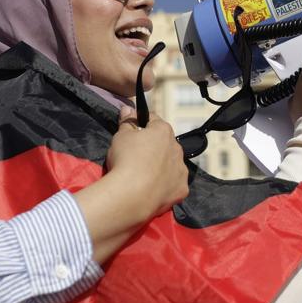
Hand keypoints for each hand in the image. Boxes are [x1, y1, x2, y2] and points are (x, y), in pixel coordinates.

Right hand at [74, 114, 188, 263]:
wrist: (131, 194)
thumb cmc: (125, 160)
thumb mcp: (120, 136)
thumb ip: (127, 121)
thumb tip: (128, 108)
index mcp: (163, 131)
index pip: (153, 120)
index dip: (141, 124)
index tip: (133, 130)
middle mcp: (177, 148)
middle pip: (165, 143)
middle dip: (153, 147)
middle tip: (136, 156)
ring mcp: (181, 170)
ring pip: (171, 164)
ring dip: (161, 166)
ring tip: (143, 175)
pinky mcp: (181, 189)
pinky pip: (174, 184)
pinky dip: (165, 185)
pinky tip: (152, 189)